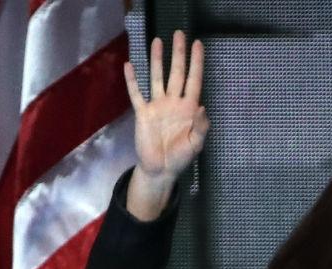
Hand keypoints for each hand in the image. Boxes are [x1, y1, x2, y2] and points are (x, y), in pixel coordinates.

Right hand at [123, 30, 207, 211]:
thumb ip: (200, 128)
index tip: (198, 45)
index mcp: (188, 108)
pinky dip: (133, 80)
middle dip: (178, 54)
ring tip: (157, 41)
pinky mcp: (143, 113)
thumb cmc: (180, 159)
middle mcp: (173, 102)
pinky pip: (137, 93)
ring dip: (157, 60)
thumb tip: (202, 108)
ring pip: (157, 77)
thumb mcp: (195, 145)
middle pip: (176, 73)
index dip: (197, 63)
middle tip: (179, 34)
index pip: (194, 80)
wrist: (160, 170)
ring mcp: (157, 106)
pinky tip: (129, 65)